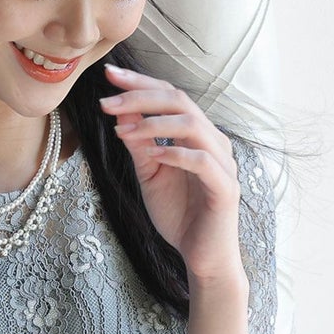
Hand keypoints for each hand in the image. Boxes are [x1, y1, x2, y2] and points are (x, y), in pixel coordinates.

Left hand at [99, 62, 242, 283]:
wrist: (202, 258)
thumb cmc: (180, 217)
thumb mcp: (150, 176)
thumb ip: (139, 146)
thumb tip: (121, 113)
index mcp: (197, 135)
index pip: (170, 96)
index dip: (140, 84)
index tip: (108, 76)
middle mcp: (213, 142)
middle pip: (180, 101)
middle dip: (141, 97)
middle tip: (108, 101)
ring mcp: (223, 164)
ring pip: (193, 125)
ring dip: (155, 123)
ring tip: (125, 129)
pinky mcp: (225, 188)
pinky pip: (203, 162)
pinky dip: (177, 154)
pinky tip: (154, 156)